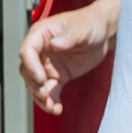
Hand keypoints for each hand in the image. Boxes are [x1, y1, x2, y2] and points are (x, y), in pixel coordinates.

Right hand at [19, 0, 119, 115]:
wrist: (104, 34)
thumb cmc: (90, 23)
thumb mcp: (82, 28)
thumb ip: (69, 36)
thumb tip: (55, 44)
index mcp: (41, 35)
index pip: (28, 51)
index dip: (31, 66)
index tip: (42, 78)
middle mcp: (40, 51)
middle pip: (28, 71)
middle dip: (35, 85)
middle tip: (45, 94)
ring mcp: (47, 65)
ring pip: (36, 84)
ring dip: (41, 97)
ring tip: (51, 107)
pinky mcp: (58, 76)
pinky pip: (50, 91)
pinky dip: (51, 101)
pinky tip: (56, 109)